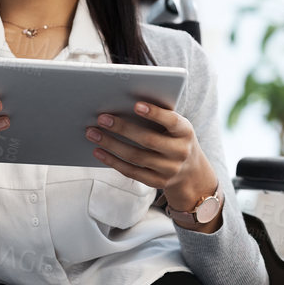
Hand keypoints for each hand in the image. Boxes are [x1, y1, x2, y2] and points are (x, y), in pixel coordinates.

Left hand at [85, 101, 217, 213]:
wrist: (191, 171)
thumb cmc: (174, 138)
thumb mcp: (175, 126)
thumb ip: (159, 115)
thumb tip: (123, 102)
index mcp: (185, 131)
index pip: (171, 121)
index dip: (155, 114)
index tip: (136, 105)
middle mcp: (180, 152)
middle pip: (148, 140)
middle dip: (123, 128)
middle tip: (101, 118)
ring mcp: (169, 170)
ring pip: (136, 157)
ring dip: (111, 145)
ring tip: (92, 133)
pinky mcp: (157, 182)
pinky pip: (131, 172)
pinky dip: (112, 161)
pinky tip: (98, 151)